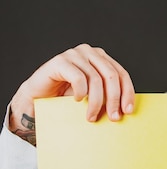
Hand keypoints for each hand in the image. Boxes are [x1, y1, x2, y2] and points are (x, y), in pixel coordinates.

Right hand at [9, 44, 134, 142]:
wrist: (36, 97)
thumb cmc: (65, 95)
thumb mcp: (92, 94)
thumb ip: (107, 94)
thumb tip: (126, 109)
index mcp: (101, 57)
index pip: (122, 73)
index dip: (127, 92)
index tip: (128, 110)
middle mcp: (90, 52)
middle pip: (111, 75)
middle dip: (114, 99)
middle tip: (113, 117)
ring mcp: (75, 54)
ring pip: (96, 79)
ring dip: (96, 102)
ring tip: (92, 116)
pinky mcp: (61, 61)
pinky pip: (78, 78)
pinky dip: (81, 92)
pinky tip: (77, 100)